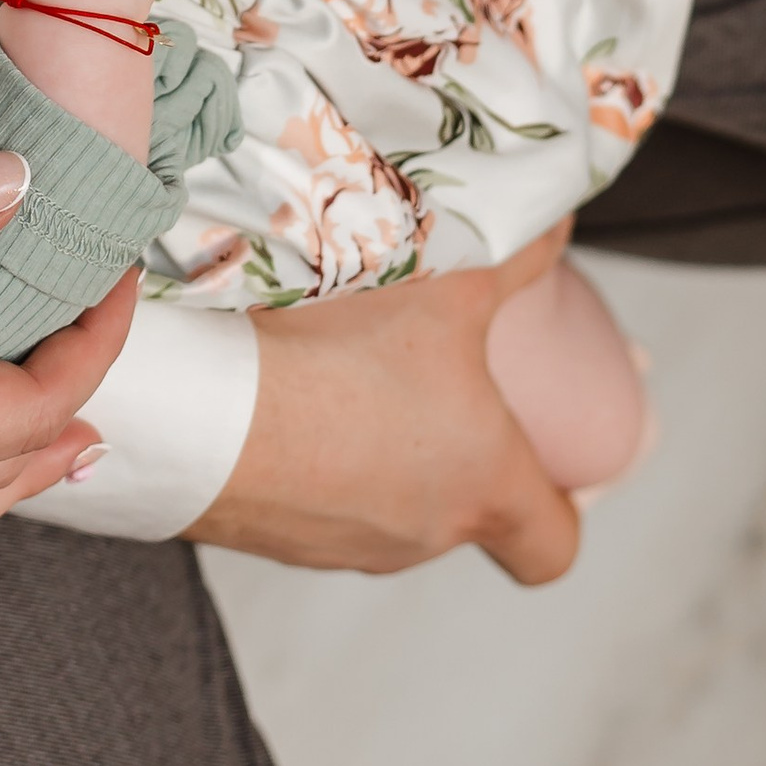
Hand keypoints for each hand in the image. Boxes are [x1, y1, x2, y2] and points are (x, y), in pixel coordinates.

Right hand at [188, 225, 580, 583]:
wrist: (202, 410)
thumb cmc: (340, 355)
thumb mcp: (448, 284)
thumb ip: (518, 255)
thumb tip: (555, 217)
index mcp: (485, 488)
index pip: (553, 549)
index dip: (563, 508)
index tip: (550, 464)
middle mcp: (423, 533)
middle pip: (462, 510)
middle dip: (451, 448)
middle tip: (429, 379)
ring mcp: (343, 544)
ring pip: (381, 503)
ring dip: (373, 451)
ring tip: (340, 372)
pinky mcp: (272, 535)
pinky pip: (309, 499)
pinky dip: (306, 454)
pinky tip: (280, 391)